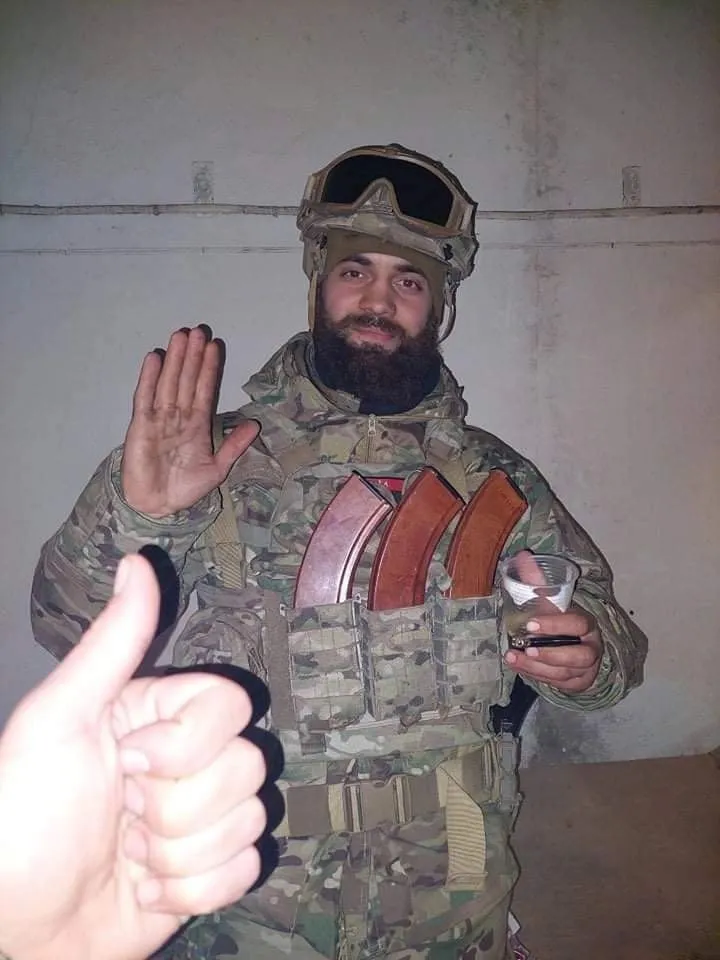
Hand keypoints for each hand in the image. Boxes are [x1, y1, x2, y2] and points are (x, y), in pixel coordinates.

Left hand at [0, 555, 265, 959]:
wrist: (13, 931)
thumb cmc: (20, 820)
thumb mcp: (58, 721)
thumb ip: (112, 643)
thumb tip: (137, 561)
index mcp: (156, 715)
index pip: (230, 704)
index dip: (186, 743)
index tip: (128, 761)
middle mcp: (186, 761)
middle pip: (246, 765)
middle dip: (177, 808)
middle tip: (122, 817)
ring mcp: (201, 819)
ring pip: (250, 819)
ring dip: (180, 855)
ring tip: (128, 857)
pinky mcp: (208, 872)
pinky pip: (246, 869)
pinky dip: (193, 890)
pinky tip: (147, 889)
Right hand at [121, 326, 258, 516]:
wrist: (157, 506)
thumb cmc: (184, 488)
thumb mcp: (217, 468)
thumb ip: (234, 446)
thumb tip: (254, 425)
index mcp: (197, 424)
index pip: (205, 390)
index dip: (209, 369)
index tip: (215, 346)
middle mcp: (178, 416)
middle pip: (186, 380)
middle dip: (192, 356)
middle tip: (198, 330)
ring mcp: (158, 418)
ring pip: (168, 382)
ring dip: (174, 359)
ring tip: (180, 335)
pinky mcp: (140, 424)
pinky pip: (145, 397)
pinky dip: (149, 378)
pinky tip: (154, 358)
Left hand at [503, 551, 602, 692]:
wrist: (573, 646)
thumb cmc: (558, 621)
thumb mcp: (549, 601)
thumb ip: (536, 580)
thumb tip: (522, 555)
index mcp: (587, 624)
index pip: (578, 624)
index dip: (556, 624)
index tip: (530, 624)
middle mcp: (592, 647)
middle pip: (581, 655)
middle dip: (552, 654)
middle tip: (527, 648)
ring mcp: (587, 669)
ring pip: (567, 673)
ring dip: (538, 668)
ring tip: (514, 658)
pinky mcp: (577, 684)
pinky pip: (559, 684)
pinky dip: (537, 676)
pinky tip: (519, 667)